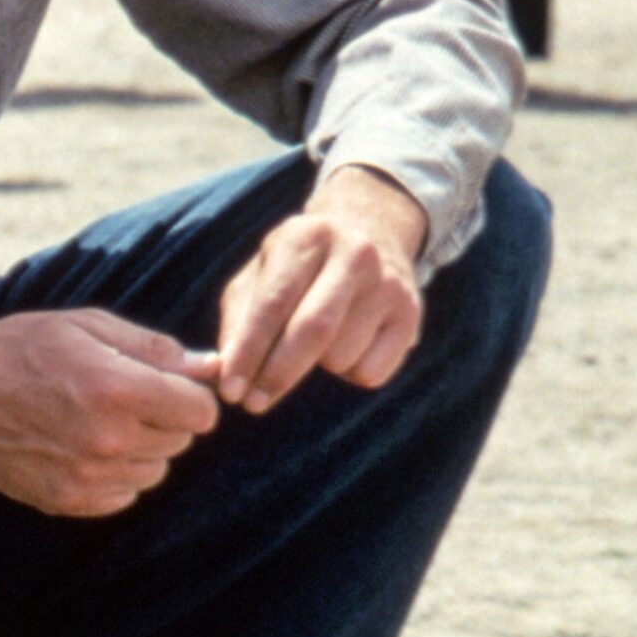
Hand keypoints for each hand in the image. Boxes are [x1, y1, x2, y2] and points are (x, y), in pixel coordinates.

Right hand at [0, 311, 221, 517]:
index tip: (163, 387)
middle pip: (180, 442)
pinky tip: (79, 447)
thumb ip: (153, 347)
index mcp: (118, 390)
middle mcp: (109, 440)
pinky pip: (124, 496)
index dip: (188, 396)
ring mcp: (88, 478)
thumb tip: (210, 366)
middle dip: (161, 418)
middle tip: (116, 397)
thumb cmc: (20, 348)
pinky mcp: (68, 502)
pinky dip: (113, 475)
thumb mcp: (85, 325)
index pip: (202, 413)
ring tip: (94, 421)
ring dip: (138, 448)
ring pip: (154, 471)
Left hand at [216, 164, 426, 415]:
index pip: (272, 304)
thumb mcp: (261, 275)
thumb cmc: (298, 267)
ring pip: (342, 355)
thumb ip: (239, 318)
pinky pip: (373, 371)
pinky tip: (348, 346)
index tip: (230, 390)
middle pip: (313, 330)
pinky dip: (350, 374)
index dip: (248, 351)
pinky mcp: (411, 313)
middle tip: (252, 404)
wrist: (371, 232)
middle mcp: (352, 253)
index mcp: (303, 236)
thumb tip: (225, 372)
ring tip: (315, 344)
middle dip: (277, 374)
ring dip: (318, 368)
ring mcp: (388, 282)